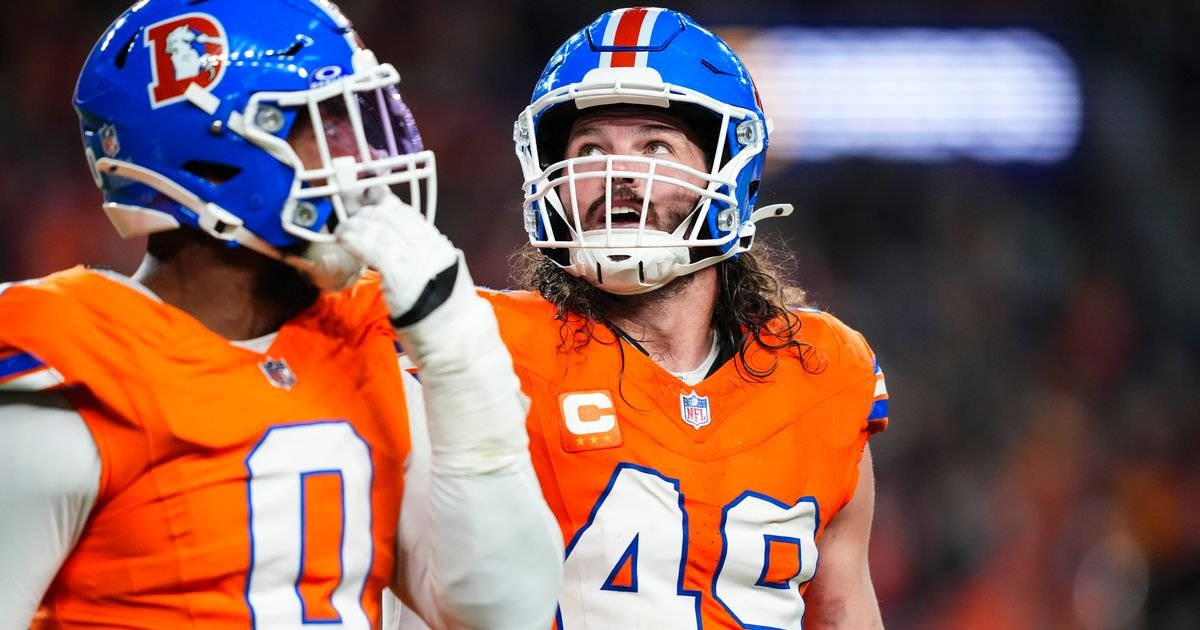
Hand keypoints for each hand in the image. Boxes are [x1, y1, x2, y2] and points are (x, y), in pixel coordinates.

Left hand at [336, 187, 458, 321]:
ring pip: (382, 230)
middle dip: (368, 211)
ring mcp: (417, 260)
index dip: (384, 202)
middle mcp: (430, 247)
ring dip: (357, 225)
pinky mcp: (402, 276)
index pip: (408, 214)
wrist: (457, 338)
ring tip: (344, 229)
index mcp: (438, 245)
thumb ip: (420, 257)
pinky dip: (356, 240)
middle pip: (394, 217)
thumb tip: (398, 243)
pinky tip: (344, 238)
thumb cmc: (445, 314)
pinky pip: (375, 250)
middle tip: (351, 215)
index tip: (368, 197)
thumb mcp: (437, 276)